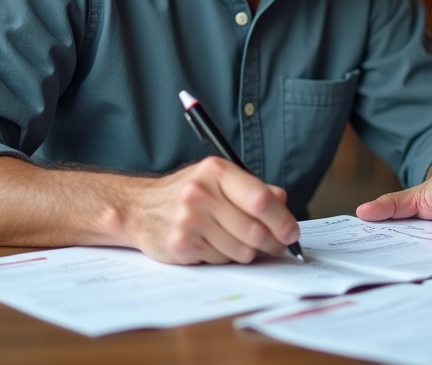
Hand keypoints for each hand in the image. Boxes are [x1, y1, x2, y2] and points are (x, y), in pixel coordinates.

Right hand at [126, 157, 299, 264]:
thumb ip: (253, 189)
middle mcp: (201, 192)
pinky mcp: (181, 244)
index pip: (261, 199)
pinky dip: (224, 258)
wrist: (139, 208)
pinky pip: (221, 261)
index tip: (292, 233)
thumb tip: (283, 204)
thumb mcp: (219, 179)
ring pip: (241, 250)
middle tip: (275, 246)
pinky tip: (213, 245)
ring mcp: (189, 219)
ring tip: (236, 242)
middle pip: (255, 230)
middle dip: (272, 243)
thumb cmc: (187, 194)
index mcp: (216, 170)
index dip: (283, 220)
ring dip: (246, 252)